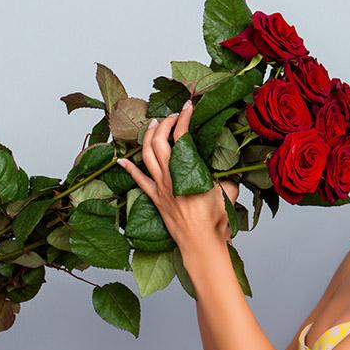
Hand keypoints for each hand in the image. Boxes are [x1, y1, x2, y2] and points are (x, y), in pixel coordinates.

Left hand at [115, 100, 239, 252]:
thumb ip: (226, 176)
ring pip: (146, 155)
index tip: (188, 106)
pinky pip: (138, 180)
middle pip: (159, 141)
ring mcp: (160, 188)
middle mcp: (170, 176)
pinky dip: (129, 169)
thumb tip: (227, 169)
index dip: (184, 118)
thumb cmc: (216, 221)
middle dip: (164, 123)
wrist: (201, 244)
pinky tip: (121, 161)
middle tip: (173, 115)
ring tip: (153, 124)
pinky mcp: (155, 199)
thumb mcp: (228, 192)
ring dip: (148, 136)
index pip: (182, 136)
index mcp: (189, 171)